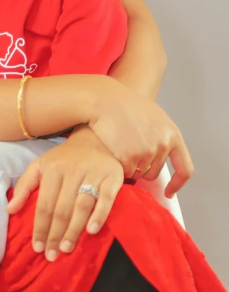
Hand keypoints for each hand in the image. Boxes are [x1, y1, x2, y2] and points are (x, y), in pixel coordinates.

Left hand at [7, 128, 123, 260]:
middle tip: (51, 255)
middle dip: (55, 234)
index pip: (44, 204)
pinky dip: (100, 215)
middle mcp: (72, 170)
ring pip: (82, 205)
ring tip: (66, 248)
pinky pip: (106, 198)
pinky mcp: (112, 176)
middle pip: (62, 208)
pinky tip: (92, 230)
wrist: (96, 138)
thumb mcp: (41, 165)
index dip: (40, 227)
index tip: (37, 247)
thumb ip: (25, 186)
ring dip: (74, 229)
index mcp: (53, 169)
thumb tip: (9, 210)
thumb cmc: (65, 157)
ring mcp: (93, 173)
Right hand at [89, 77, 193, 194]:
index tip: (169, 192)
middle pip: (154, 174)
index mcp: (173, 135)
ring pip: (139, 174)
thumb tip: (166, 154)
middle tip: (129, 151)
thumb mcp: (155, 117)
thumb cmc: (126, 105)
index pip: (185, 169)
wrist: (105, 100)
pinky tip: (114, 150)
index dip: (178, 183)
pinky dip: (119, 166)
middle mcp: (163, 145)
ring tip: (121, 145)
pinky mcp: (129, 158)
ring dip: (130, 167)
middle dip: (142, 168)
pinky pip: (126, 173)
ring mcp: (146, 152)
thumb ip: (163, 136)